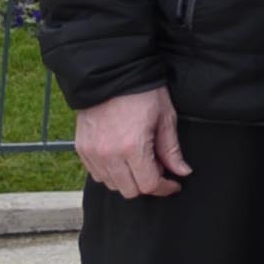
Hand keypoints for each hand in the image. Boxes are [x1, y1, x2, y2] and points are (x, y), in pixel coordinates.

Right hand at [74, 86, 184, 200]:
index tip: (173, 184)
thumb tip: (182, 172)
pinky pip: (96, 173)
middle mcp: (109, 155)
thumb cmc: (142, 92)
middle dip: (147, 184)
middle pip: (130, 191)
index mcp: (132, 147)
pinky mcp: (82, 148)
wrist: (110, 73)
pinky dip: (110, 172)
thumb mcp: (165, 117)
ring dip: (128, 180)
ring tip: (139, 160)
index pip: (149, 185)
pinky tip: (122, 158)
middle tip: (157, 168)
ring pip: (112, 185)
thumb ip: (171, 149)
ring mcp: (92, 153)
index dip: (164, 188)